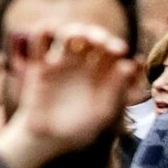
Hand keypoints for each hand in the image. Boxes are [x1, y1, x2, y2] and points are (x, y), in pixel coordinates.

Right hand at [0, 23, 136, 160]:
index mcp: (101, 74)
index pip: (110, 50)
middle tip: (97, 41)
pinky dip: (42, 31)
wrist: (47, 139)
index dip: (115, 45)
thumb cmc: (79, 130)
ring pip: (68, 35)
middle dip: (96, 34)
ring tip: (75, 37)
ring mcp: (60, 63)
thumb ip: (115, 89)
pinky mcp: (39, 66)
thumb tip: (128, 64)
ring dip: (73, 30)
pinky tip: (48, 28)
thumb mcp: (102, 112)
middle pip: (91, 38)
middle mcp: (82, 65)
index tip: (118, 50)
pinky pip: (39, 43)